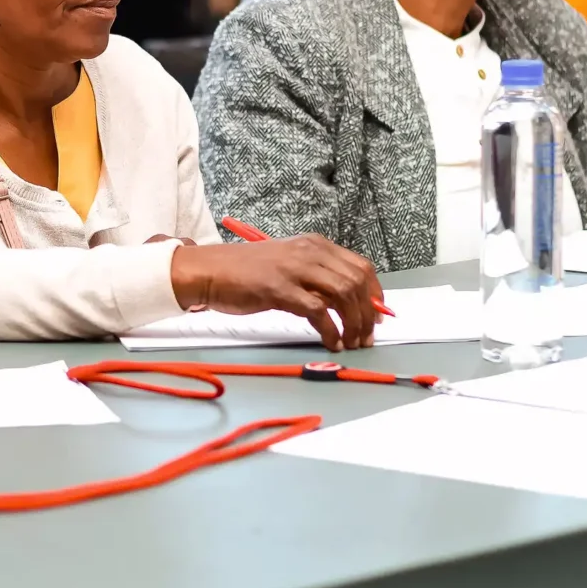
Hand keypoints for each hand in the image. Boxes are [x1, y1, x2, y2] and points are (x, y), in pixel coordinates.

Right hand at [170, 236, 382, 350]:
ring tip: (352, 342)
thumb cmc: (245, 272)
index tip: (377, 316)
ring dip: (353, 323)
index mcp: (315, 245)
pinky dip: (331, 330)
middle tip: (366, 336)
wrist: (209, 271)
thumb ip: (316, 277)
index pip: (361, 267)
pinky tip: (331, 342)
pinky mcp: (279, 289)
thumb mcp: (288, 265)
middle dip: (367, 313)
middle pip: (356, 282)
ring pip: (342, 295)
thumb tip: (346, 302)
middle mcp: (309, 252)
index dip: (375, 294)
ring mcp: (294, 269)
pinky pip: (318, 312)